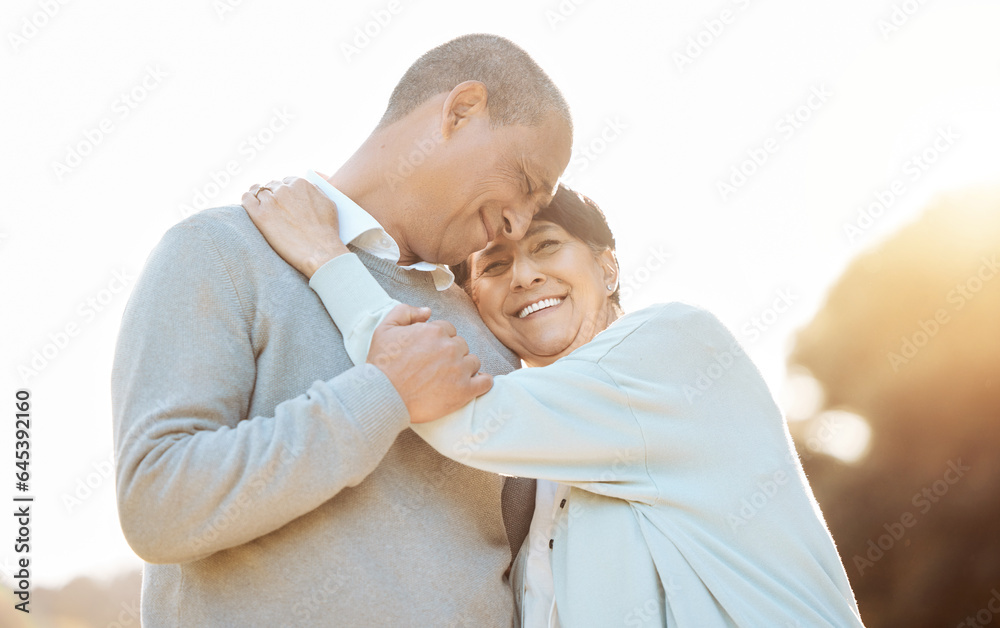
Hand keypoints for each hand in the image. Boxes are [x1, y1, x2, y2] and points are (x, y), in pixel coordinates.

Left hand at [241, 176, 348, 277]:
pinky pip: (247, 199)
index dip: (285, 190)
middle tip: (274, 207)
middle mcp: (285, 188)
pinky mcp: (260, 215)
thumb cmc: (327, 231)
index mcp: (301, 183)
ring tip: (261, 207)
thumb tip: (306, 187)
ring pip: (258, 191)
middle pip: (272, 185)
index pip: (287, 181)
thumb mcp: (328, 203)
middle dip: (273, 194)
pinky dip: (247, 200)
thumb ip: (315, 190)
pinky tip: (250, 205)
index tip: (284, 199)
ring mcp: (271, 201)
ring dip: (259, 197)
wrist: (320, 252)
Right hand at [368, 304, 492, 422]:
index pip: (448, 331)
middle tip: (436, 367)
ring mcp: (459, 369)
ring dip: (464, 367)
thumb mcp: (385, 329)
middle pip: (461, 346)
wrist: (382, 396)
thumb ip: (406, 312)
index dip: (439, 341)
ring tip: (448, 378)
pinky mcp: (464, 391)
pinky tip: (473, 385)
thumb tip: (427, 311)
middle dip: (451, 354)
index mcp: (435, 331)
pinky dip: (482, 382)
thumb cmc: (381, 365)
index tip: (430, 353)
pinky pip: (485, 382)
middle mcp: (450, 347)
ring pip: (473, 362)